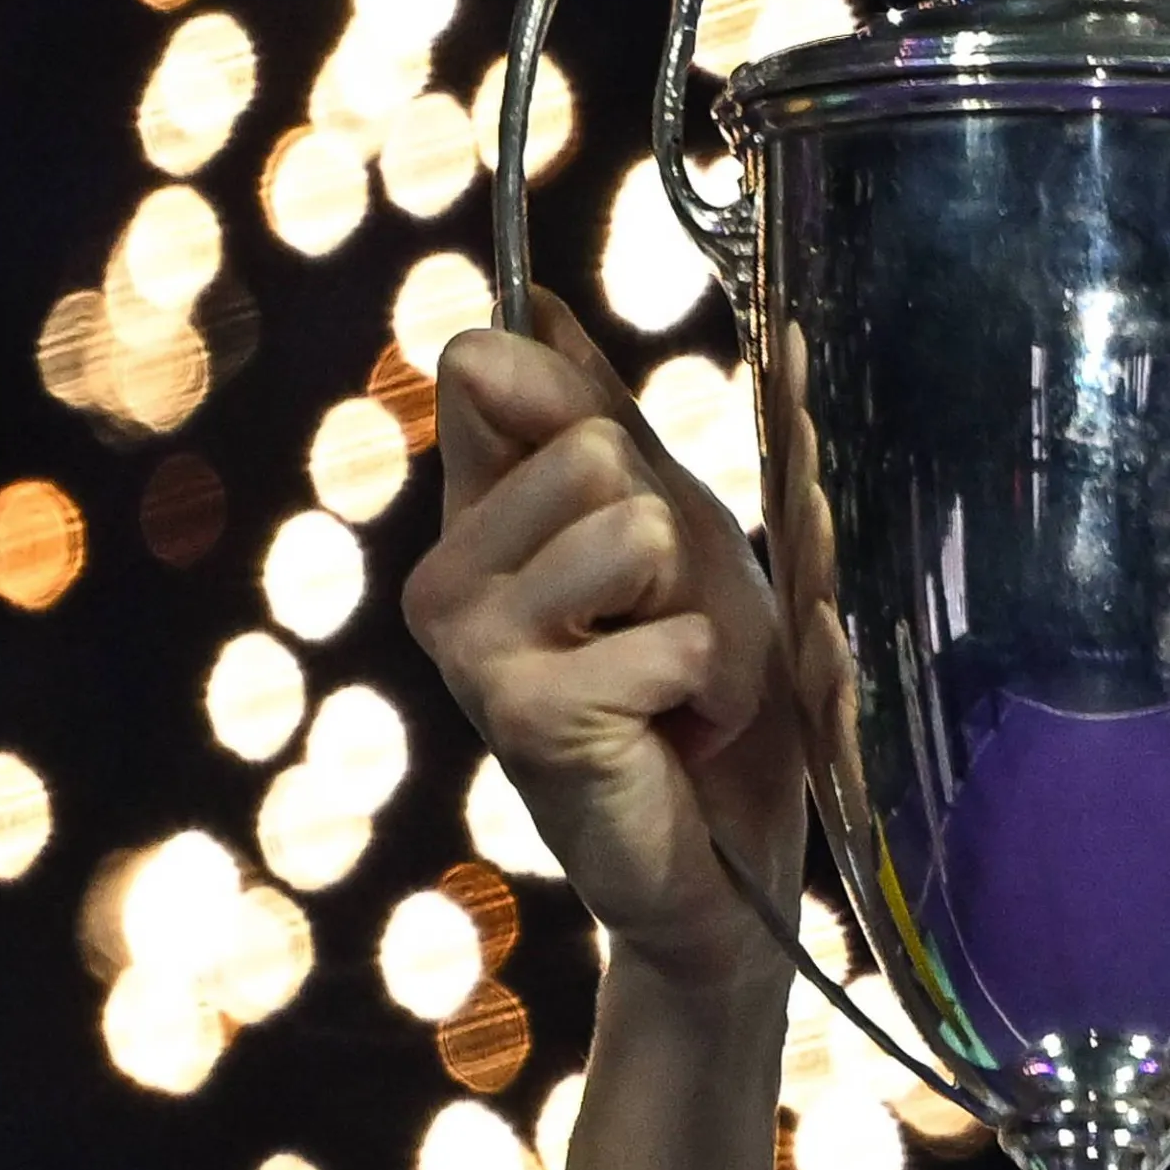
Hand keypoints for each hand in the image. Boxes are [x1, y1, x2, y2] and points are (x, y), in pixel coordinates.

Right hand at [402, 287, 804, 991]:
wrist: (724, 858)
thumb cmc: (706, 691)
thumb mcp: (676, 535)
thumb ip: (596, 427)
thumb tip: (511, 312)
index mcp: (475, 518)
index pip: (497, 369)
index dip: (593, 411)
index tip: (624, 488)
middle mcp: (445, 576)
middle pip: (601, 447)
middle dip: (687, 545)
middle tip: (673, 630)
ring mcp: (471, 646)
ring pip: (642, 528)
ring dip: (710, 616)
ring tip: (679, 681)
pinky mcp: (525, 715)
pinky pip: (676, 637)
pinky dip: (716, 689)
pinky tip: (675, 737)